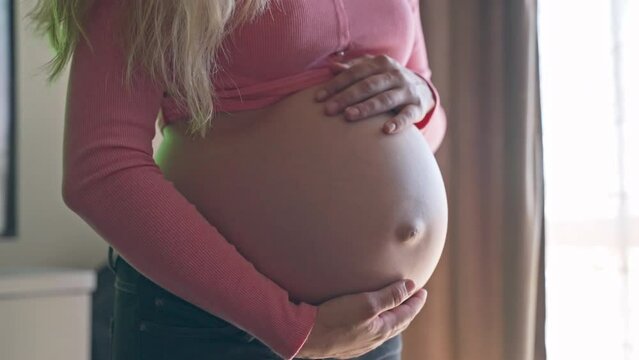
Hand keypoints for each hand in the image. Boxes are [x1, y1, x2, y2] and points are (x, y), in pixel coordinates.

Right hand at [296, 279, 427, 358]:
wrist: (304, 336)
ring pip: (381, 327)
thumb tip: (411, 287)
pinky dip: (375, 319)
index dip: (415, 301)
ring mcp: (358, 342)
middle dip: (406, 308)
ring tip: (392, 304)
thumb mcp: (366, 303)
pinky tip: (367, 316)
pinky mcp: (345, 341)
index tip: (422, 291)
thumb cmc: (335, 318)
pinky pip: (367, 329)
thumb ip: (390, 295)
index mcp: (382, 329)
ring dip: (390, 314)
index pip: (406, 313)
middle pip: (396, 322)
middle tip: (412, 296)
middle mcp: (372, 338)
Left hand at [314, 54, 434, 134]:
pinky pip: (408, 116)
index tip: (318, 98)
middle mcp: (395, 75)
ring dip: (366, 108)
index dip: (336, 85)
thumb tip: (332, 67)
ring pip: (385, 100)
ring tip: (348, 116)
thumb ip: (354, 69)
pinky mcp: (417, 107)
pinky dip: (398, 123)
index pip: (355, 73)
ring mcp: (407, 91)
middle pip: (368, 86)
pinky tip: (386, 130)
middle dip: (347, 97)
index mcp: (381, 64)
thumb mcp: (373, 71)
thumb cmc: (388, 80)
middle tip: (328, 110)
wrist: (423, 89)